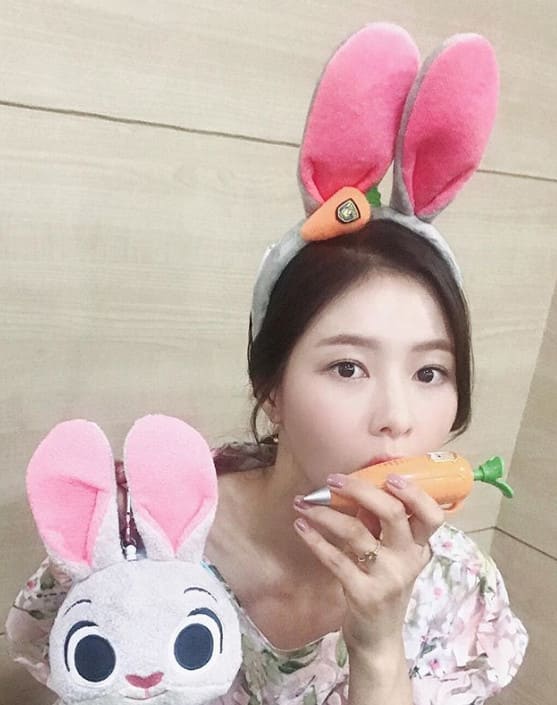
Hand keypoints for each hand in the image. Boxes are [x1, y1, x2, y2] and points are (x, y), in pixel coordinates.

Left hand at [293, 473, 443, 656]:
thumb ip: (382, 526)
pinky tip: (301, 526)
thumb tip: (357, 487)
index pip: (432, 516)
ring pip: (355, 532)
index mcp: (418, 548)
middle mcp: (408, 560)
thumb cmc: (383, 587)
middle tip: (333, 479)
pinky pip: (335, 559)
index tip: (390, 476)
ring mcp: (387, 578)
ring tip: (303, 503)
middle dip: (360, 490)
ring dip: (324, 513)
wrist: (379, 640)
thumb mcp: (392, 557)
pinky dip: (314, 539)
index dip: (414, 493)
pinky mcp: (363, 594)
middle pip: (392, 513)